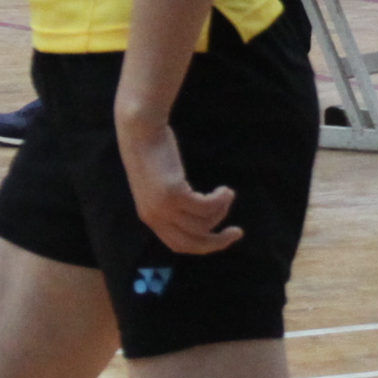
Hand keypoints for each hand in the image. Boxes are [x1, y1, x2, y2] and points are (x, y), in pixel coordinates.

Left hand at [117, 119, 240, 254]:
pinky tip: (225, 190)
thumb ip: (171, 202)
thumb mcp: (158, 184)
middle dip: (218, 242)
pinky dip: (221, 201)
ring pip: (203, 224)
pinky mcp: (174, 193)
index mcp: (150, 218)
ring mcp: (164, 207)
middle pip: (193, 243)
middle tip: (237, 233)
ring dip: (221, 211)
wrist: (139, 131)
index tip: (220, 237)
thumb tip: (196, 212)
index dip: (203, 245)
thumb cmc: (151, 152)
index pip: (179, 245)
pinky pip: (206, 207)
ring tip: (227, 194)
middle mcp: (155, 218)